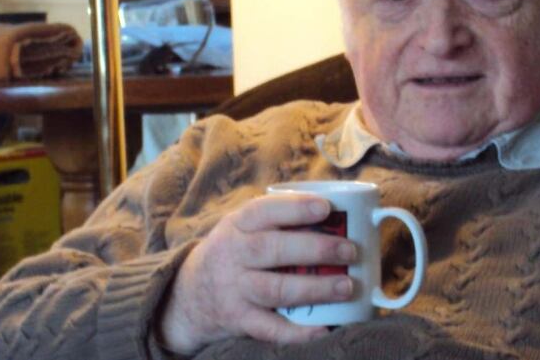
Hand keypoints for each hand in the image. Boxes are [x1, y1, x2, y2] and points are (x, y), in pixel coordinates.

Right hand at [158, 194, 357, 353]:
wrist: (189, 295)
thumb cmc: (234, 251)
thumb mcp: (242, 226)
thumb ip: (278, 217)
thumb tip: (337, 210)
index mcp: (238, 225)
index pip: (263, 211)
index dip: (295, 208)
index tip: (326, 208)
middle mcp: (234, 255)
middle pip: (272, 250)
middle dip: (315, 249)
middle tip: (350, 250)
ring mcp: (235, 289)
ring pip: (275, 289)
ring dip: (315, 288)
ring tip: (346, 286)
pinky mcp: (239, 320)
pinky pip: (269, 328)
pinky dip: (297, 331)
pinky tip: (323, 328)